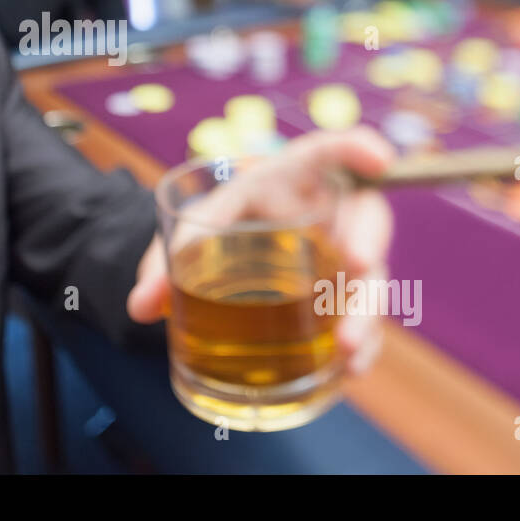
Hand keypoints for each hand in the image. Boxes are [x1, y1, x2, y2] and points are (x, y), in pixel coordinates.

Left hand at [127, 127, 395, 375]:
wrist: (227, 251)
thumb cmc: (220, 222)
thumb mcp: (194, 227)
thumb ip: (170, 257)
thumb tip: (141, 305)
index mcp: (294, 177)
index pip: (329, 151)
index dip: (357, 148)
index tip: (378, 157)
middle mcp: (332, 214)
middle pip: (367, 217)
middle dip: (368, 239)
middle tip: (359, 263)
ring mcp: (346, 258)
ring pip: (372, 279)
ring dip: (365, 312)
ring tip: (347, 348)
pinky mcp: (346, 300)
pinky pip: (366, 320)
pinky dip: (362, 346)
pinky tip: (351, 372)